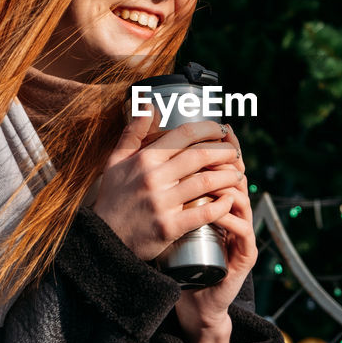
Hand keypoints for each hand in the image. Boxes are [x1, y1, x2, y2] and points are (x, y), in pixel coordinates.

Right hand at [92, 115, 243, 262]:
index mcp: (144, 159)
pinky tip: (229, 200)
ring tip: (238, 175)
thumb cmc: (114, 197)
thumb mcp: (115, 161)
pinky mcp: (169, 227)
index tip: (222, 129)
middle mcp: (153, 178)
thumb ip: (133, 132)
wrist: (104, 238)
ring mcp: (162, 203)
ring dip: (228, 176)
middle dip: (225, 152)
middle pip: (200, 155)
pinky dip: (221, 205)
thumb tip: (148, 104)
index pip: (184, 134)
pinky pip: (203, 212)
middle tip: (235, 154)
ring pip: (206, 182)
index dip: (209, 128)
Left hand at [174, 140, 254, 342]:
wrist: (194, 298)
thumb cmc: (180, 257)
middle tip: (213, 144)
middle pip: (237, 176)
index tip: (216, 128)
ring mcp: (243, 232)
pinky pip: (242, 229)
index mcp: (221, 201)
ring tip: (209, 174)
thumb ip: (165, 194)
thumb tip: (149, 157)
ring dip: (226, 183)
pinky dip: (229, 215)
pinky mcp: (245, 252)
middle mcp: (236, 213)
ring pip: (242, 199)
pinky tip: (219, 207)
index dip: (222, 146)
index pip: (225, 167)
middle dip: (225, 158)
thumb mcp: (170, 220)